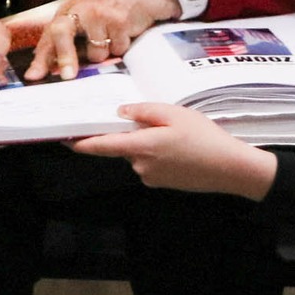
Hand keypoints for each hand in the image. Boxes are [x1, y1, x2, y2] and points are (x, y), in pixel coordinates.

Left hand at [27, 0, 179, 80]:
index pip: (48, 36)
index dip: (40, 58)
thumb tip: (43, 71)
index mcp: (67, 13)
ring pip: (96, 53)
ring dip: (103, 53)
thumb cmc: (105, 12)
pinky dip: (120, 47)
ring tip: (109, 38)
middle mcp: (80, 11)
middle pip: (62, 33)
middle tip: (68, 76)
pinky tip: (122, 33)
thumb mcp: (80, 23)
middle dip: (64, 57)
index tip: (34, 76)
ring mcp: (100, 14)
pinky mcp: (119, 20)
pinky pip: (116, 49)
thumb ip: (62, 44)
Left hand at [69, 103, 277, 198]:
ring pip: (140, 154)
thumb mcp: (174, 113)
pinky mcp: (162, 183)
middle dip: (135, 133)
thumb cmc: (204, 138)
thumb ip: (143, 111)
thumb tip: (121, 112)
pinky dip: (161, 154)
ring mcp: (151, 177)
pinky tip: (182, 149)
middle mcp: (140, 165)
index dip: (80, 143)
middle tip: (161, 122)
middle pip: (125, 146)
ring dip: (150, 143)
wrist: (231, 169)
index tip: (64, 138)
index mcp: (140, 146)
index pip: (101, 146)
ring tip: (179, 135)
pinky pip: (152, 164)